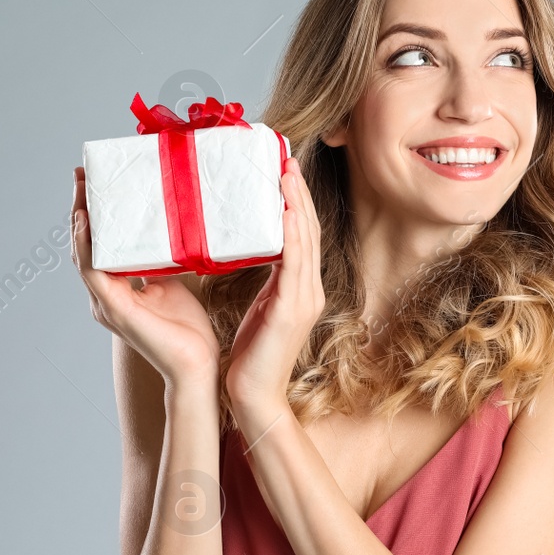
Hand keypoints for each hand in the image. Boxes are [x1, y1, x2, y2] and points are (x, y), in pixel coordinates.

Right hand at [69, 166, 218, 386]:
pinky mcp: (114, 309)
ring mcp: (105, 302)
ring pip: (83, 253)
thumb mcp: (172, 283)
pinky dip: (86, 245)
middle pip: (84, 244)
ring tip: (82, 188)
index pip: (97, 244)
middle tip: (83, 174)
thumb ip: (161, 260)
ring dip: (79, 219)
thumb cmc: (187, 330)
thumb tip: (167, 229)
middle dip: (81, 207)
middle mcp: (104, 294)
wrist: (197, 365)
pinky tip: (86, 222)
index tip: (95, 180)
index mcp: (116, 288)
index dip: (93, 213)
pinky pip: (93, 271)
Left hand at [225, 158, 323, 413]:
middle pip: (308, 229)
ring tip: (285, 174)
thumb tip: (244, 248)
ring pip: (304, 241)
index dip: (295, 201)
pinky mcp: (292, 311)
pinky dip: (292, 236)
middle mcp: (309, 289)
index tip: (282, 170)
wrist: (253, 396)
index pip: (301, 234)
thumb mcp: (257, 307)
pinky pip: (295, 265)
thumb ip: (261, 279)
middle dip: (297, 192)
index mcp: (300, 287)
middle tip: (284, 157)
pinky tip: (285, 213)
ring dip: (296, 204)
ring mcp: (305, 299)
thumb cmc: (249, 356)